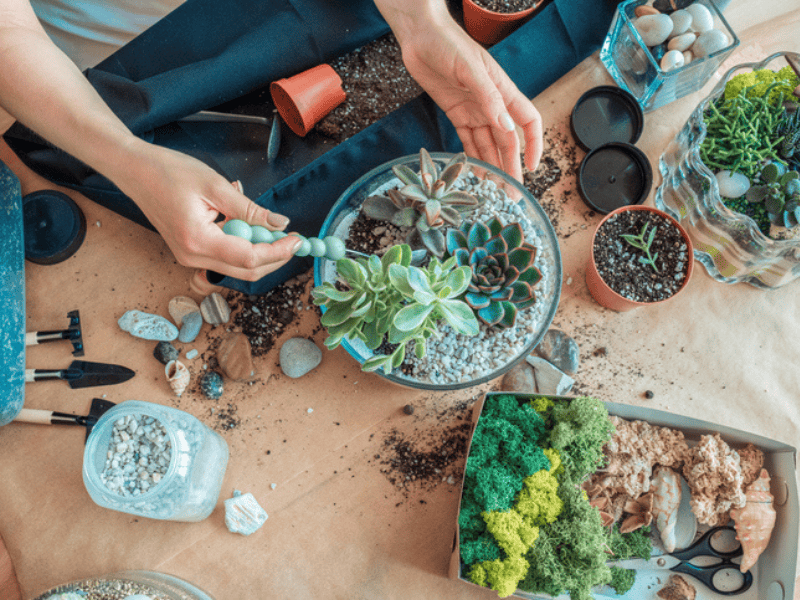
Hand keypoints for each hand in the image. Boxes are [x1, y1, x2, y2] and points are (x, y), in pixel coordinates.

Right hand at [114, 141, 299, 280]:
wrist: (135, 171)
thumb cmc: (169, 172)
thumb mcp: (216, 186)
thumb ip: (250, 210)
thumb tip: (279, 224)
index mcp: (197, 241)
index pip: (249, 258)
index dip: (278, 252)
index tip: (298, 240)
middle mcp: (192, 256)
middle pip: (246, 271)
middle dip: (274, 258)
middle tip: (292, 239)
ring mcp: (190, 257)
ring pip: (237, 266)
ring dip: (259, 250)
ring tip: (266, 225)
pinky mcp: (191, 252)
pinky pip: (225, 256)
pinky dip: (242, 244)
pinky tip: (243, 223)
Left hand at [384, 4, 542, 180]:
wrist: (419, 36)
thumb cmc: (448, 43)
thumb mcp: (469, 69)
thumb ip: (488, 98)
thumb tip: (506, 126)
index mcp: (503, 91)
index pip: (528, 121)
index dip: (533, 144)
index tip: (532, 167)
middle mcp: (492, 105)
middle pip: (507, 142)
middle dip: (511, 168)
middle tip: (512, 194)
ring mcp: (475, 111)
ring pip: (488, 146)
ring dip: (492, 168)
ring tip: (495, 193)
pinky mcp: (457, 115)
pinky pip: (468, 142)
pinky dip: (472, 159)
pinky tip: (475, 175)